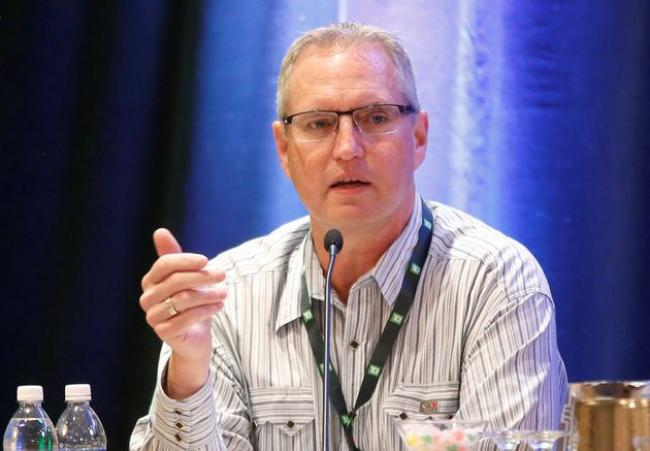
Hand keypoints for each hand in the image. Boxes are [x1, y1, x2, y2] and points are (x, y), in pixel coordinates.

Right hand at [139, 228, 226, 397]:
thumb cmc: (190, 302)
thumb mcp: (186, 277)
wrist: (194, 337)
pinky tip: (219, 306)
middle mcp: (147, 298)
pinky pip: (186, 318)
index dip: (186, 260)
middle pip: (176, 281)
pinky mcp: (164, 333)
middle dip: (202, 276)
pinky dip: (206, 310)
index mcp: (150, 281)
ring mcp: (153, 317)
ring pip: (183, 300)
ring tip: (224, 292)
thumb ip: (174, 256)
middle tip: (222, 275)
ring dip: (208, 294)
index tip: (206, 260)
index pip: (164, 264)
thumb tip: (159, 231)